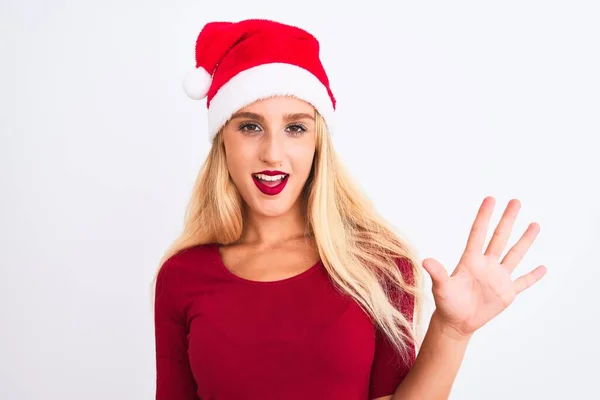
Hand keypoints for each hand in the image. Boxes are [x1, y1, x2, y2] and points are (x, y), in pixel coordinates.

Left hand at [422, 197, 546, 338]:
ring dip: (525, 240)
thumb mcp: (442, 288)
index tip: (490, 199)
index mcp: (471, 261)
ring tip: (535, 225)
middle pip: (500, 238)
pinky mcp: (507, 293)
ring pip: (514, 255)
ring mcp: (498, 278)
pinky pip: (523, 282)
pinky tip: (543, 268)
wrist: (456, 323)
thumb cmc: (446, 304)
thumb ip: (438, 274)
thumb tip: (426, 261)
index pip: (479, 233)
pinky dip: (533, 276)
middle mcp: (486, 265)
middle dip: (508, 219)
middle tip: (516, 201)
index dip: (484, 216)